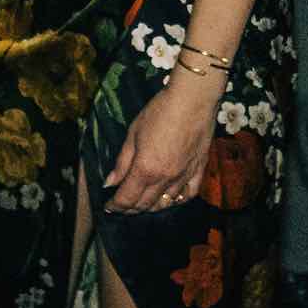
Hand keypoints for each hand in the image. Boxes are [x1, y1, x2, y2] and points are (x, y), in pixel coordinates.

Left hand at [104, 71, 218, 211]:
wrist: (193, 100)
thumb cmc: (159, 112)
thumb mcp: (133, 134)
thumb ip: (122, 162)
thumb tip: (109, 183)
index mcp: (145, 169)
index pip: (126, 199)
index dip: (115, 206)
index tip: (108, 205)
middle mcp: (164, 178)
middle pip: (144, 205)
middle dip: (130, 208)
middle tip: (122, 205)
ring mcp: (183, 176)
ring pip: (165, 203)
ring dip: (150, 207)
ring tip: (142, 203)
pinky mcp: (198, 170)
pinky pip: (188, 194)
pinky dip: (176, 200)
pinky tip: (169, 197)